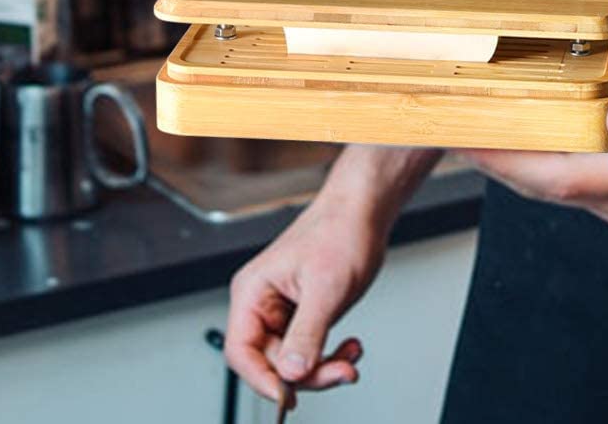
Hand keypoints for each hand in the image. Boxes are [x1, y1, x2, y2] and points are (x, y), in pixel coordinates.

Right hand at [224, 194, 386, 401]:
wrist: (365, 208)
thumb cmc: (342, 229)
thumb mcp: (326, 288)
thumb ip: (306, 334)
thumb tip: (290, 374)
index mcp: (253, 292)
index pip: (241, 352)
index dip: (262, 380)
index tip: (289, 397)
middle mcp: (262, 303)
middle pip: (271, 362)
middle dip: (308, 373)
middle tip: (341, 372)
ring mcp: (284, 309)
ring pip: (292, 360)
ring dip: (324, 365)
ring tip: (351, 356)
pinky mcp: (304, 312)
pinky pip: (309, 348)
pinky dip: (330, 354)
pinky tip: (350, 347)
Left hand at [465, 54, 607, 234]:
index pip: (556, 173)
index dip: (505, 158)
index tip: (463, 133)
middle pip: (548, 188)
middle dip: (498, 163)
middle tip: (455, 130)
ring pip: (564, 191)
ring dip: (521, 167)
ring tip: (485, 131)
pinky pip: (583, 190)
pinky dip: (552, 169)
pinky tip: (538, 143)